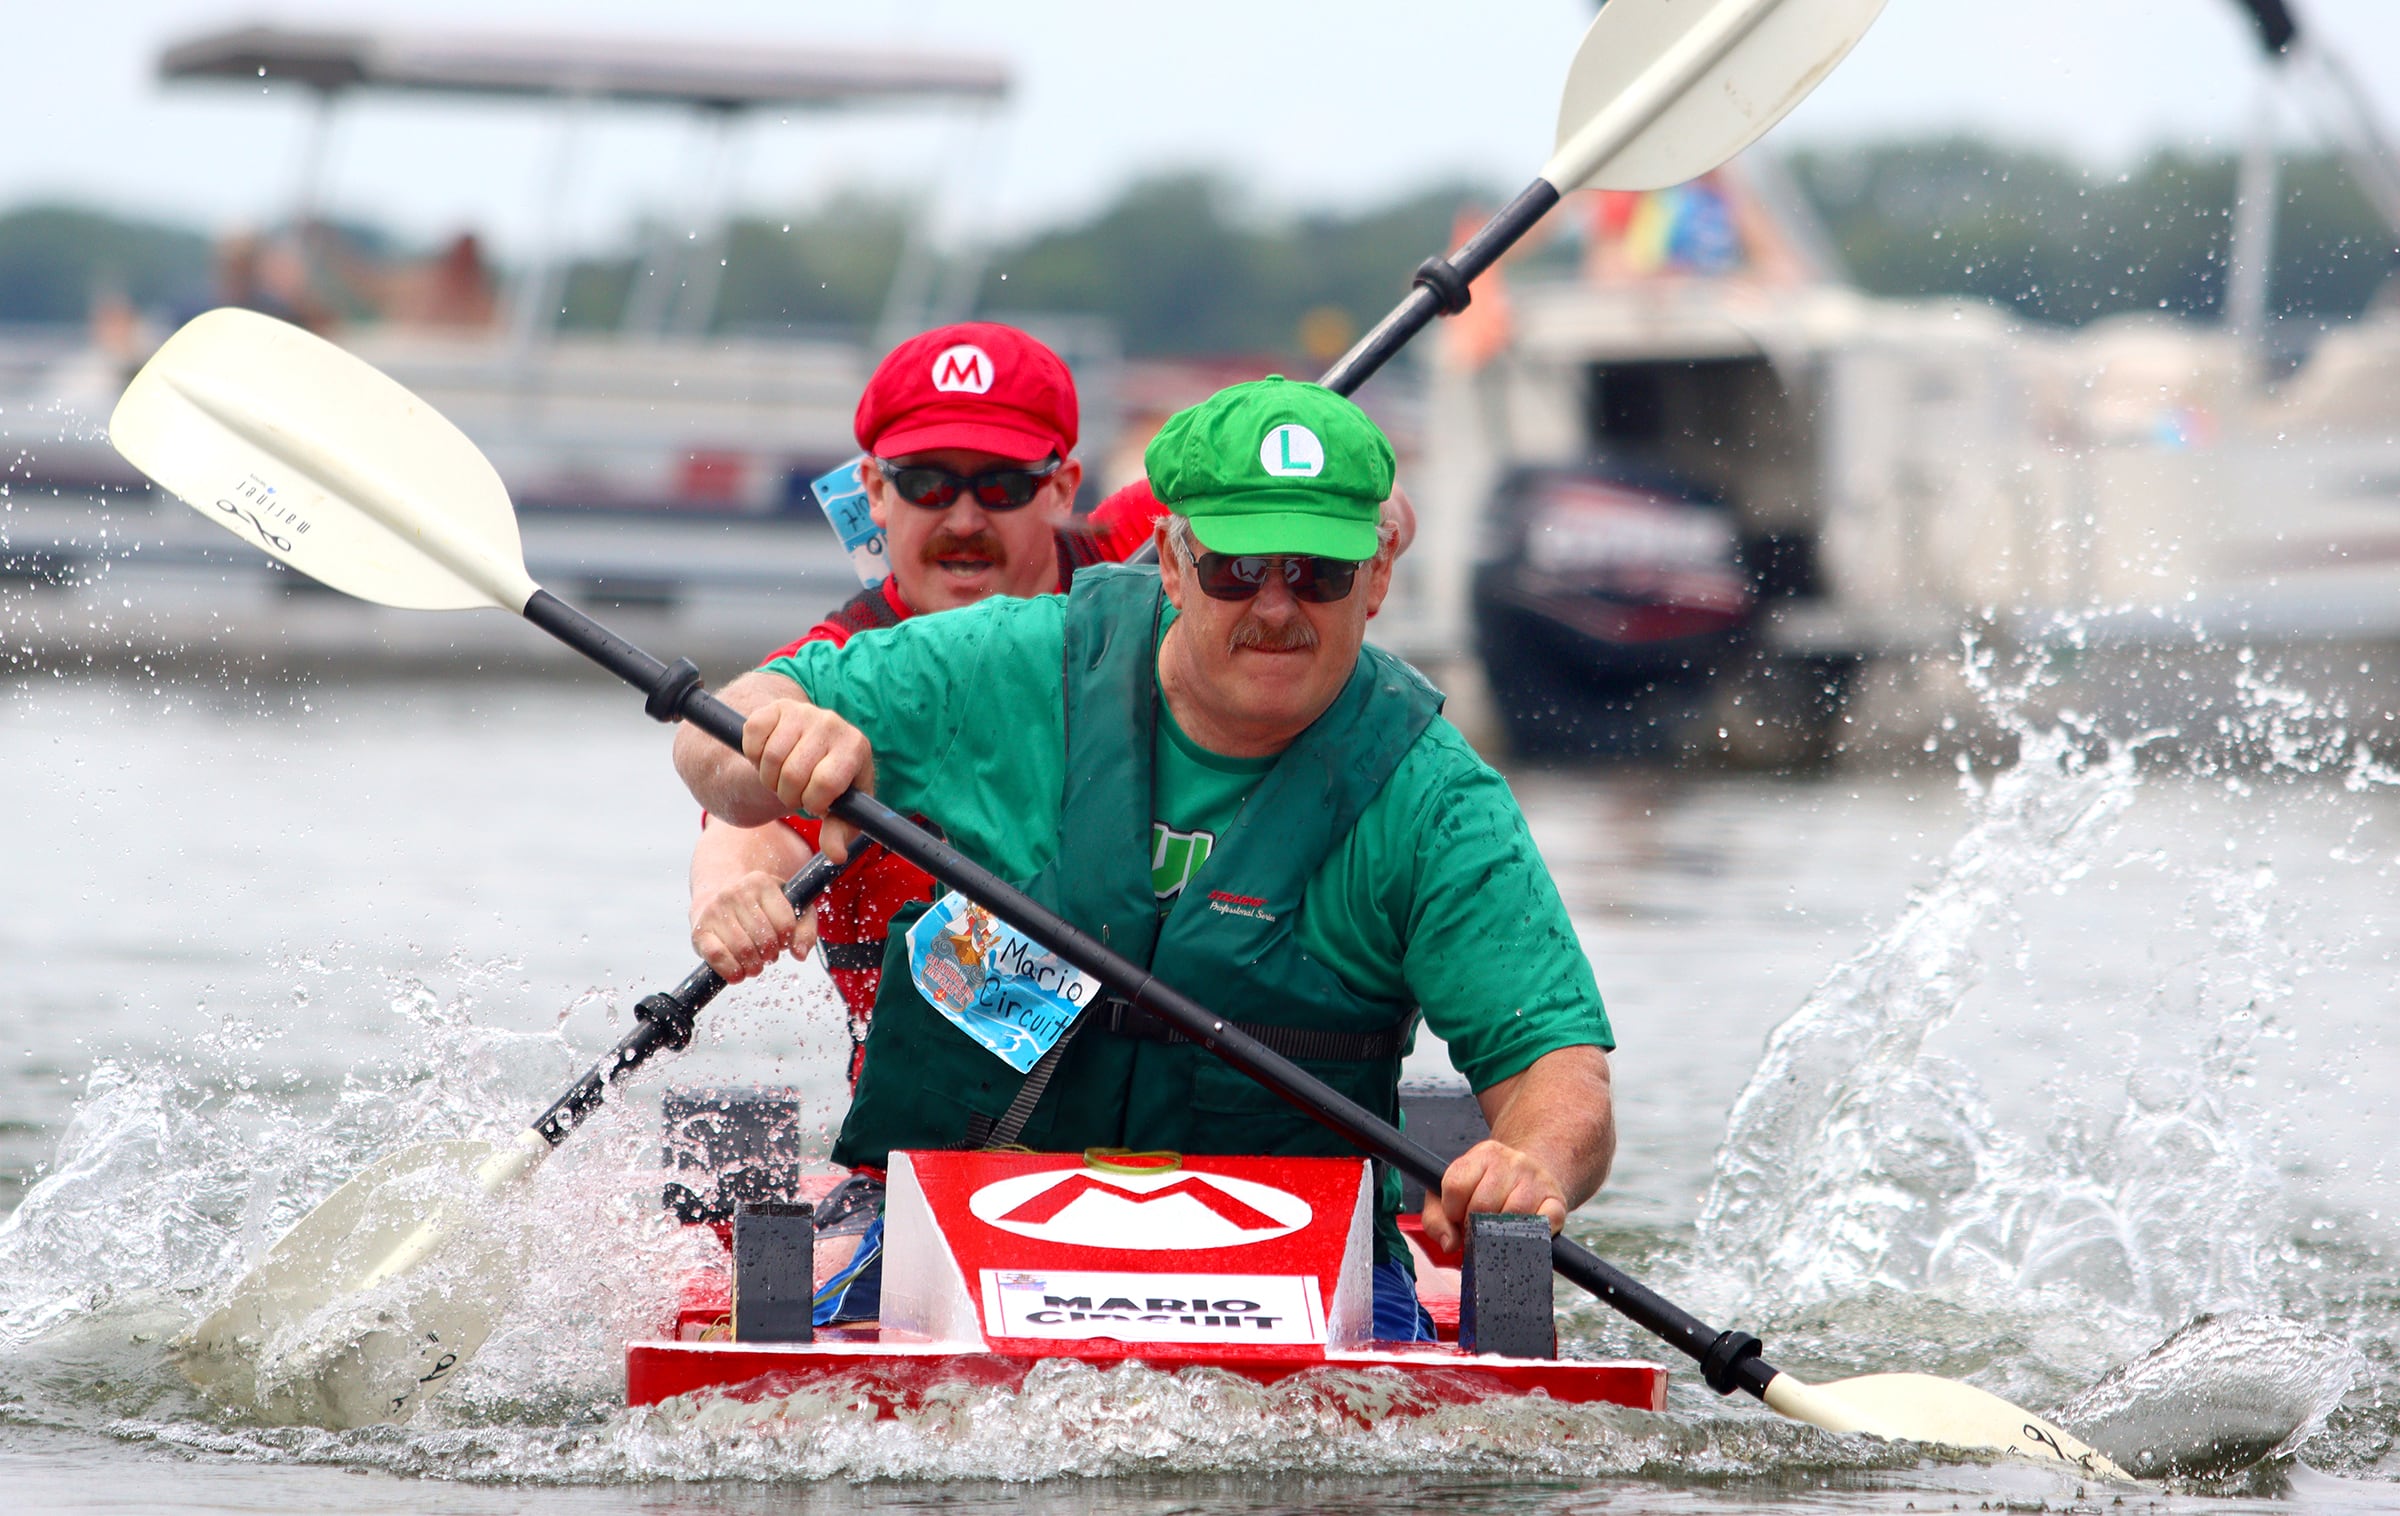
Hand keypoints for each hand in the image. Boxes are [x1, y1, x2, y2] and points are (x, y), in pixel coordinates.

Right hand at [689, 869, 818, 981]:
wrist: (718, 892)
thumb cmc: (759, 906)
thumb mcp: (789, 907)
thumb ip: (805, 930)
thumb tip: (800, 954)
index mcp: (762, 883)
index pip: (786, 924)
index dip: (787, 940)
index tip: (782, 940)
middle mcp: (736, 892)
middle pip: (766, 940)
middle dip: (771, 955)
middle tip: (767, 955)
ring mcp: (715, 910)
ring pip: (744, 950)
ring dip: (754, 967)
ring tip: (754, 964)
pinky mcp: (700, 930)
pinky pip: (717, 956)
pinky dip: (731, 971)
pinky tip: (738, 973)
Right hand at [741, 699, 873, 859]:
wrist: (807, 746)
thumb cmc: (829, 784)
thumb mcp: (840, 810)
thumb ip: (839, 833)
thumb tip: (836, 855)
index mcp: (856, 747)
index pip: (825, 783)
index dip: (813, 802)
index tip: (815, 803)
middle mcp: (832, 723)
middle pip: (793, 774)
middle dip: (788, 794)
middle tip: (795, 792)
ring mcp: (803, 711)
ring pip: (770, 758)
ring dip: (769, 778)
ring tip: (783, 777)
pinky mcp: (776, 706)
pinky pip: (752, 737)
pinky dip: (753, 756)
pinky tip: (769, 757)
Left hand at [1419, 1138, 1569, 1254]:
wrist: (1533, 1178)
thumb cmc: (1488, 1191)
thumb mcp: (1455, 1194)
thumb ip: (1436, 1218)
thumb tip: (1449, 1243)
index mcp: (1483, 1154)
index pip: (1456, 1186)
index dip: (1452, 1211)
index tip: (1459, 1217)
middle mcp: (1512, 1161)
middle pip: (1482, 1205)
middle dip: (1475, 1226)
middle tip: (1480, 1228)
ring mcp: (1536, 1180)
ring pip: (1511, 1216)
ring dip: (1500, 1233)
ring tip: (1499, 1230)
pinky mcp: (1557, 1201)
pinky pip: (1543, 1224)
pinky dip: (1530, 1235)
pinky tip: (1522, 1232)